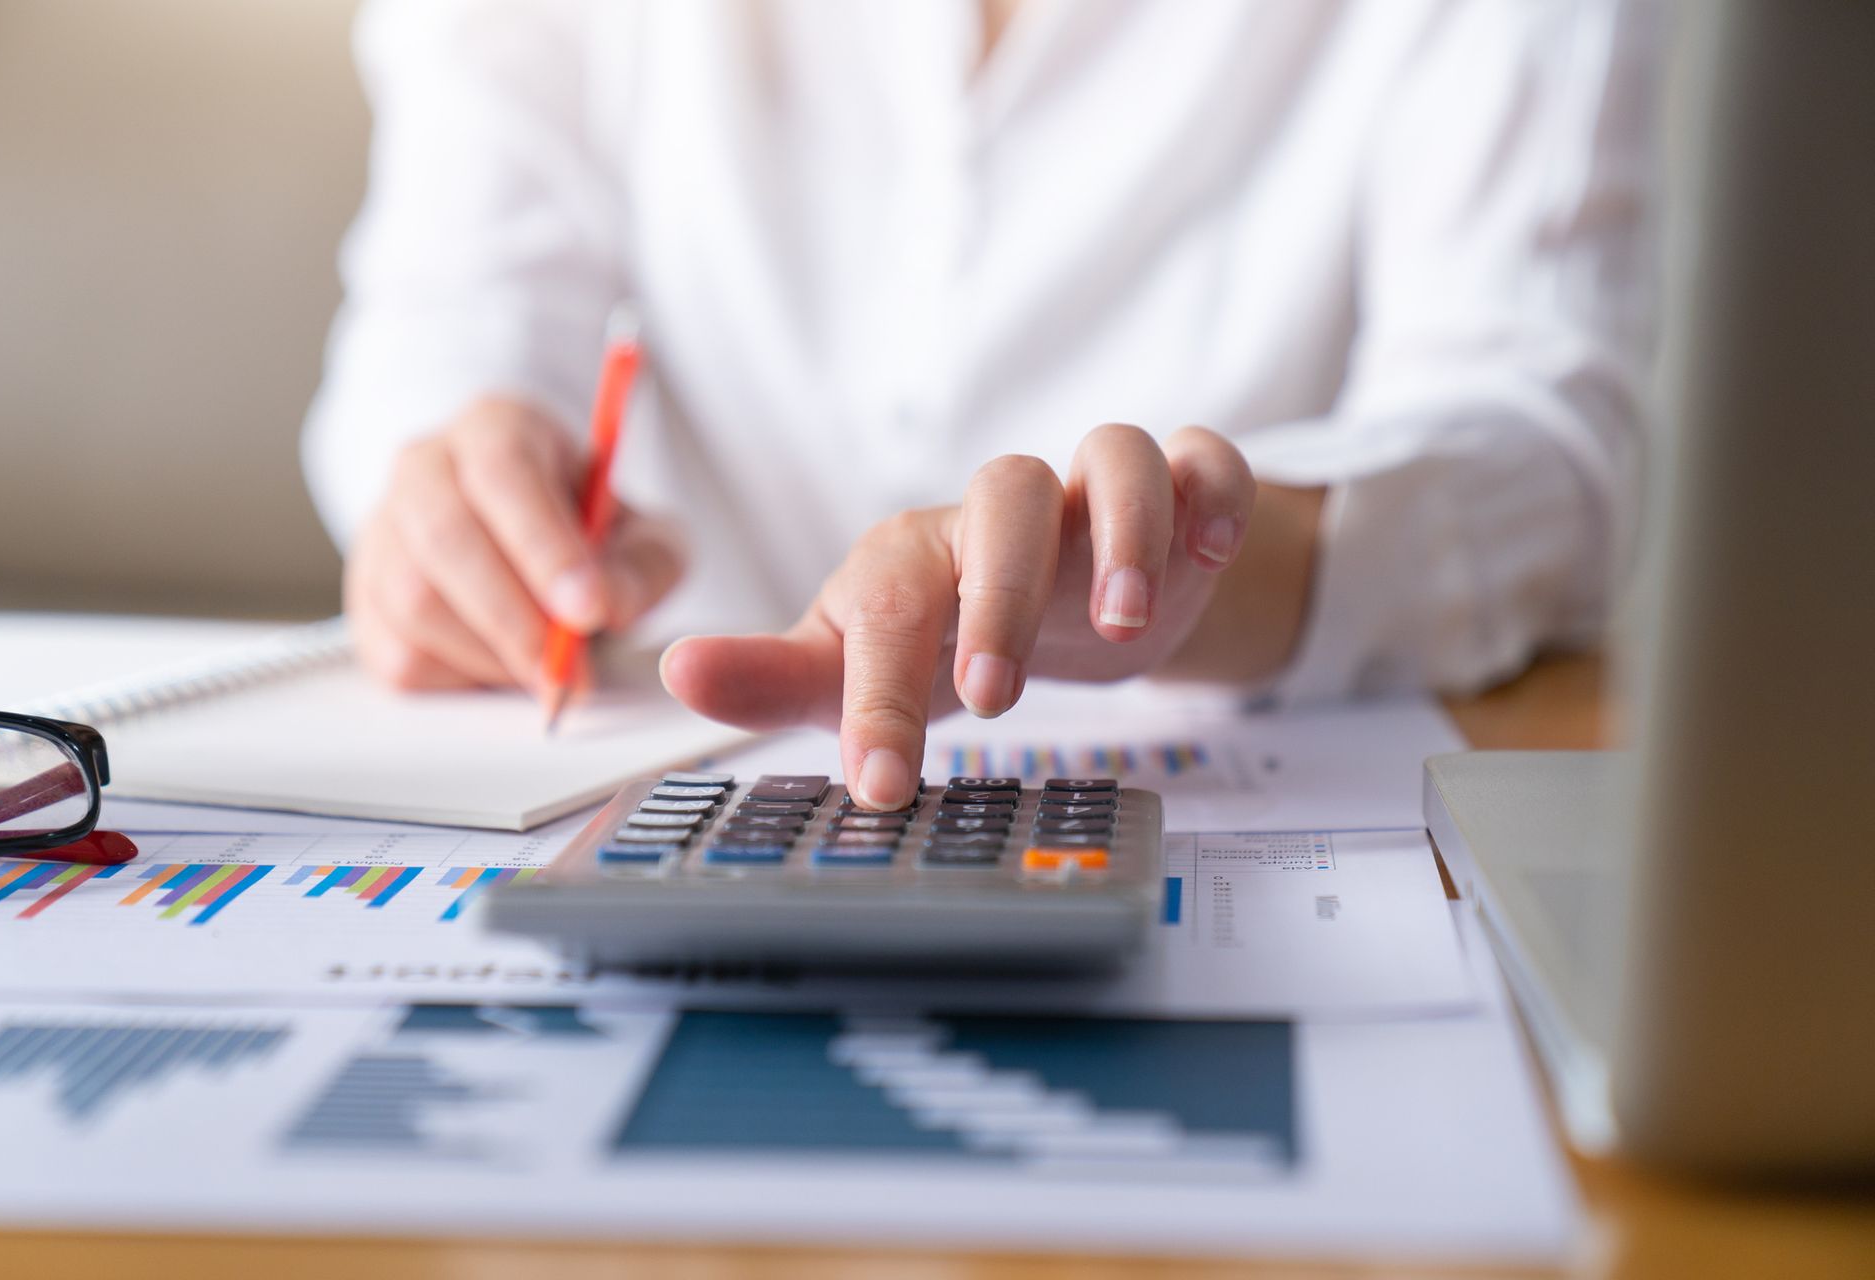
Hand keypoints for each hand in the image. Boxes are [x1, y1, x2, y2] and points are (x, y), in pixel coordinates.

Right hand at [346, 397, 684, 689]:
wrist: (536, 549)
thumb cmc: (588, 536)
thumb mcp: (643, 539)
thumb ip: (639, 567)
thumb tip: (604, 603)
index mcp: (496, 427)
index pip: (504, 471)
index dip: (545, 545)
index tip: (588, 609)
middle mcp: (425, 468)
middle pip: (444, 535)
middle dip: (513, 616)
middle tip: (568, 669)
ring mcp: (383, 532)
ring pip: (414, 602)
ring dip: (491, 654)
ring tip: (545, 668)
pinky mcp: (365, 601)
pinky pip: (400, 655)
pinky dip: (461, 679)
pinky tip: (502, 667)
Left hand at [661, 424, 1257, 807]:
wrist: (1065, 605)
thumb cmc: (951, 634)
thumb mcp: (866, 666)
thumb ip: (779, 677)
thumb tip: (676, 671)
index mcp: (921, 555)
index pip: (892, 600)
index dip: (879, 692)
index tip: (879, 784)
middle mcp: (1005, 515)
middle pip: (1005, 496)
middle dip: (1002, 592)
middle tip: (991, 697)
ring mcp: (1094, 500)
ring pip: (1115, 457)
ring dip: (1127, 534)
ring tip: (1123, 627)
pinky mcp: (1177, 496)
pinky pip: (1204, 460)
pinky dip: (1212, 496)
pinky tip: (1207, 560)